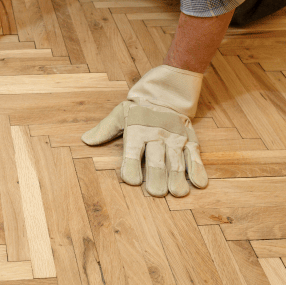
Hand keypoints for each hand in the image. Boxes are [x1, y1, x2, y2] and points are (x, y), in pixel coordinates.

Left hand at [81, 65, 207, 196]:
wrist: (166, 91)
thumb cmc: (138, 109)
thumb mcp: (119, 114)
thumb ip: (104, 130)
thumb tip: (85, 140)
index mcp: (136, 130)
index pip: (132, 150)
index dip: (131, 165)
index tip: (132, 180)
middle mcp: (156, 134)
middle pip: (156, 158)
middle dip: (156, 176)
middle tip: (156, 192)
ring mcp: (174, 137)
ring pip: (176, 159)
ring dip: (177, 177)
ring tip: (177, 193)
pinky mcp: (190, 138)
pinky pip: (195, 154)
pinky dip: (198, 168)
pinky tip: (199, 183)